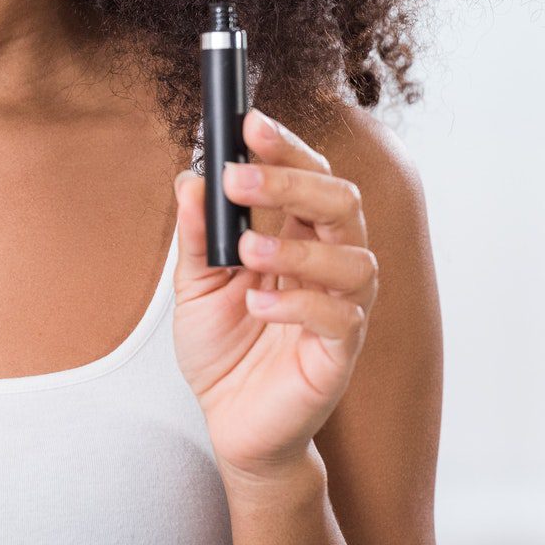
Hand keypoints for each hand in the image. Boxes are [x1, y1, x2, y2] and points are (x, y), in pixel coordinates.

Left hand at [169, 107, 378, 488]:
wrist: (230, 423)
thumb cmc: (223, 349)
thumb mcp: (194, 285)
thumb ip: (196, 234)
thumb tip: (191, 179)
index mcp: (298, 235)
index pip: (308, 175)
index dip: (285, 146)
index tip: (249, 121)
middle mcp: (328, 262)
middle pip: (341, 202)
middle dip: (293, 180)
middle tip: (241, 175)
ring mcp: (341, 307)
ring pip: (353, 257)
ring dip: (298, 245)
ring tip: (246, 250)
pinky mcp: (340, 353)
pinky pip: (340, 317)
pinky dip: (299, 304)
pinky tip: (259, 304)